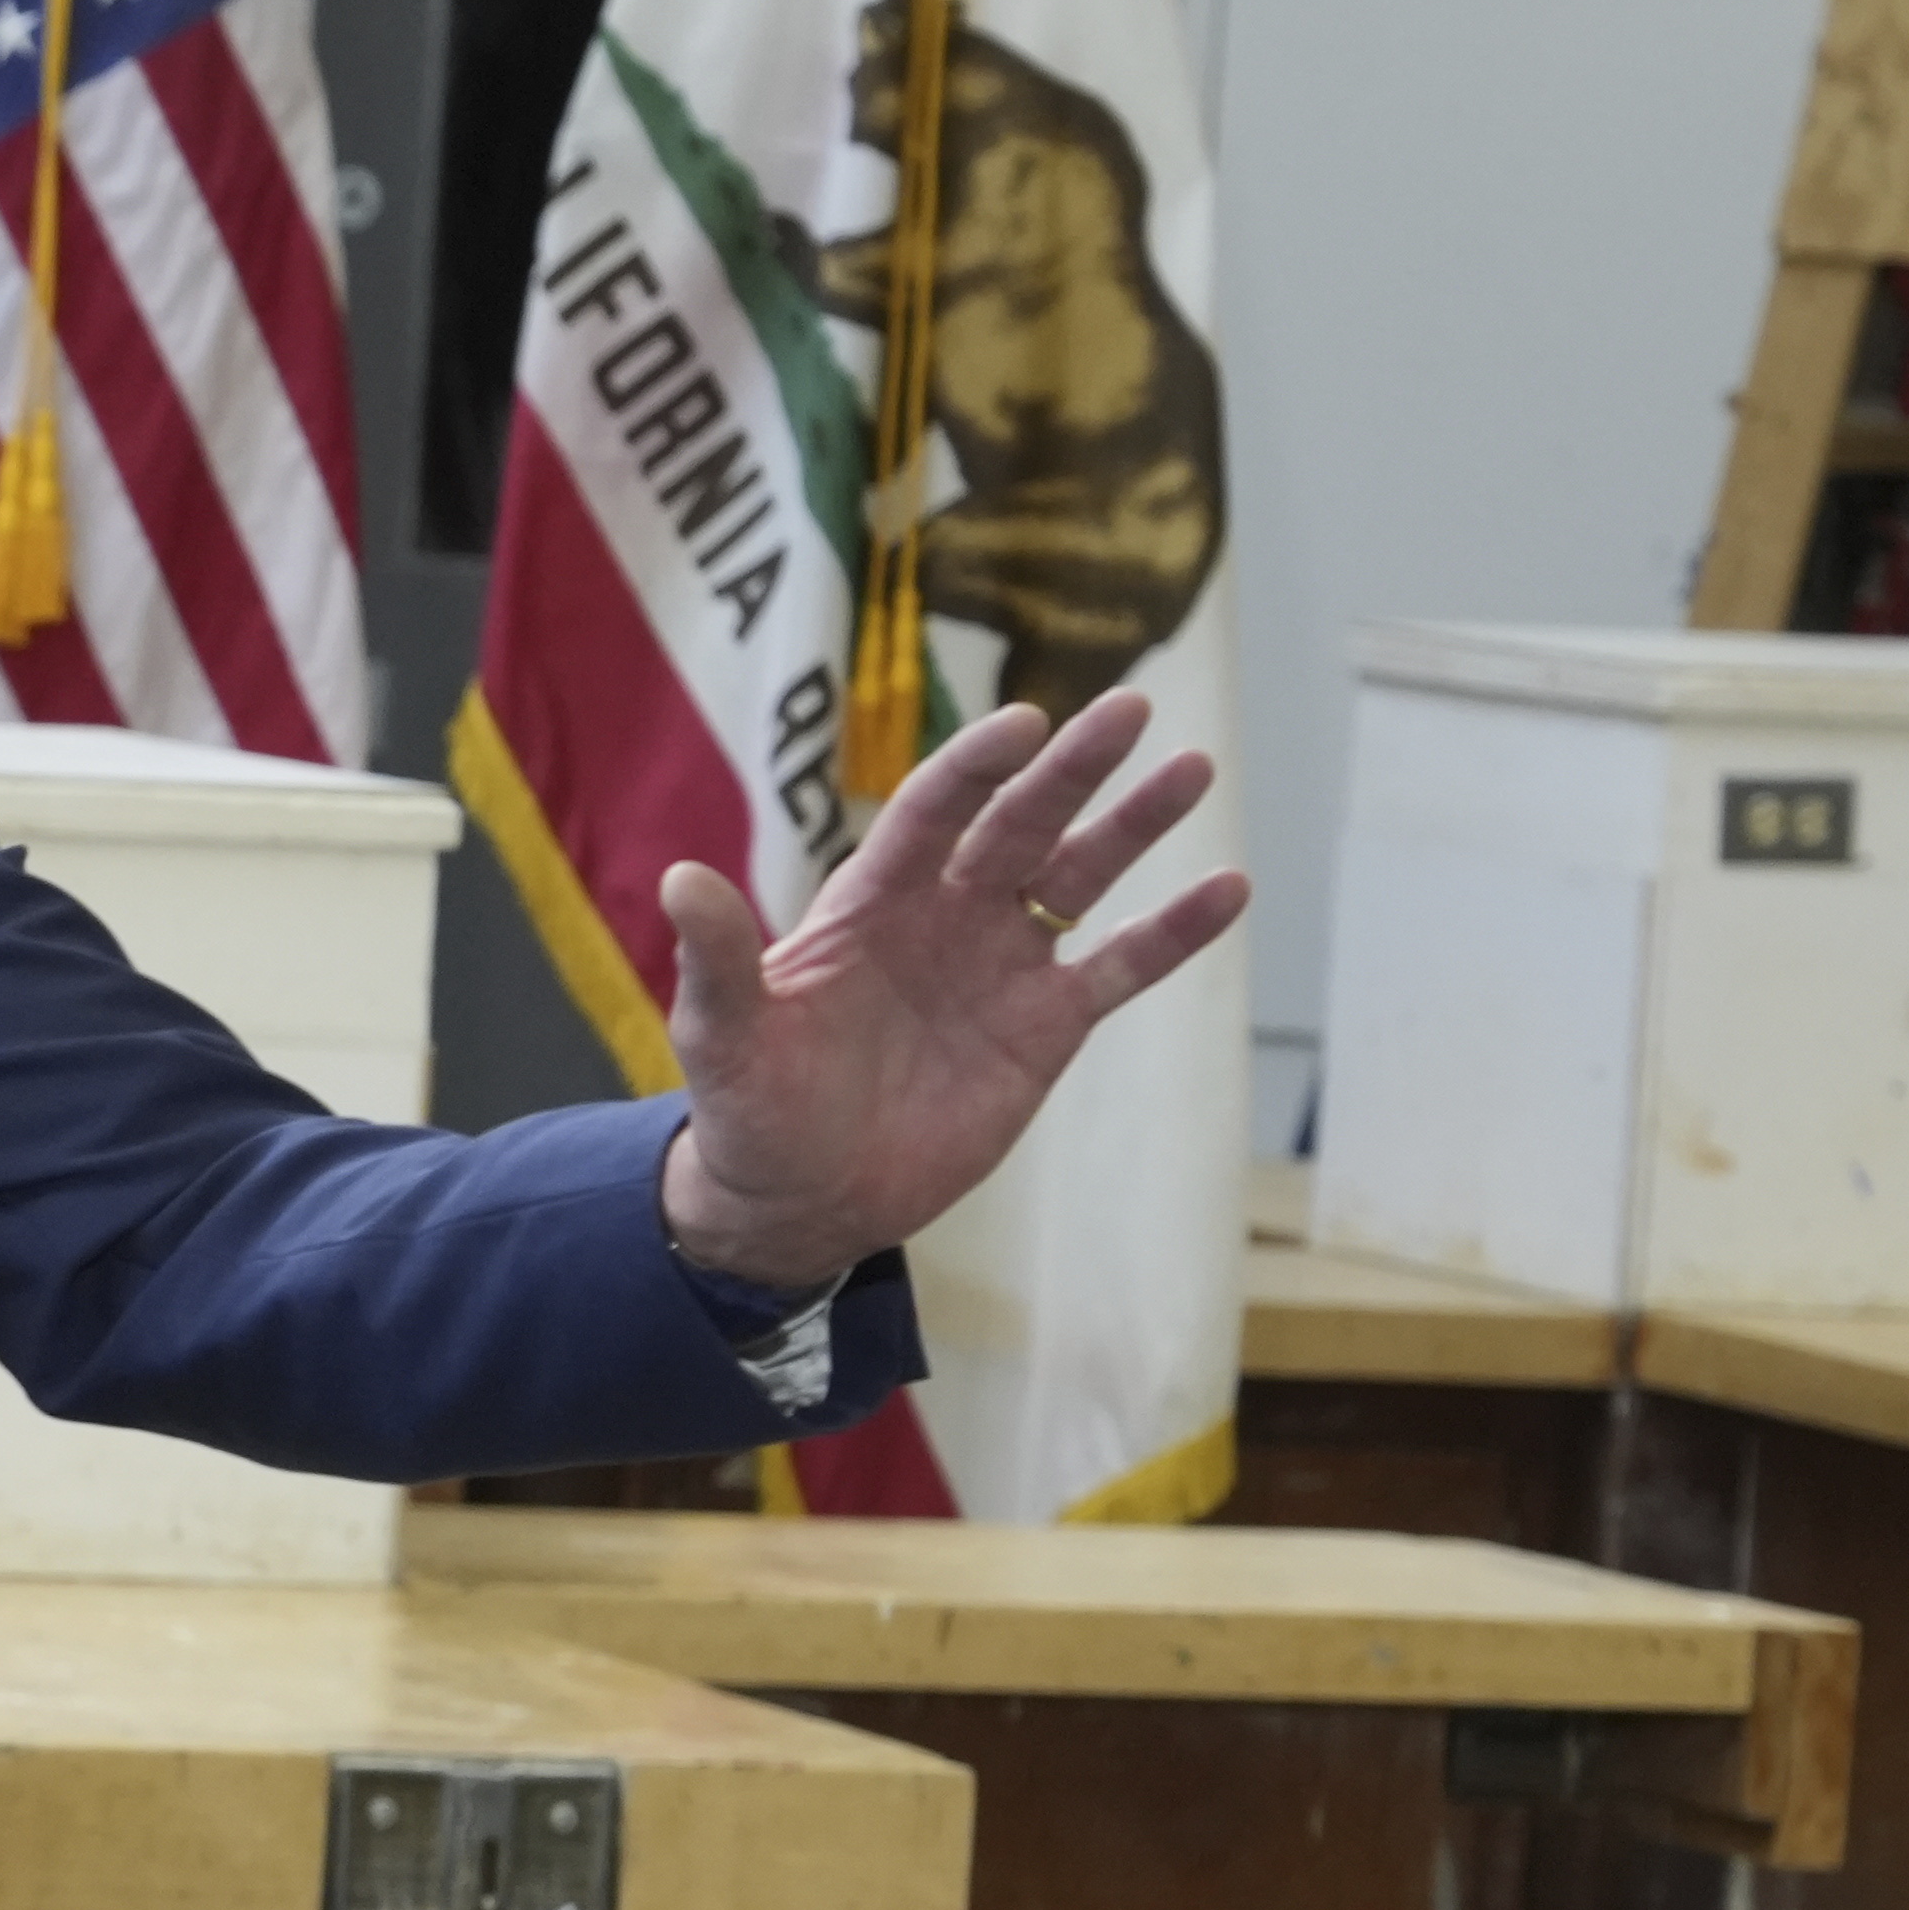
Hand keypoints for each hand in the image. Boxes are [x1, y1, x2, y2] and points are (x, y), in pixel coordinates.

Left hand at [653, 688, 1248, 1290]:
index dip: (974, 770)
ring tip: (1193, 770)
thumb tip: (679, 880)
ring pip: (1080, 877)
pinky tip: (1229, 889)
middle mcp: (945, 916)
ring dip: (1134, 825)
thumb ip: (718, 960)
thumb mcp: (721, 1037)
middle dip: (1072, 769)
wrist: (801, 1198)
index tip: (1022, 724)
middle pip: (1019, 824)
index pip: (932, 814)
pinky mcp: (1045, 1027)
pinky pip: (1119, 966)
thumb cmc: (752, 1109)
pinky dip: (1172, 931)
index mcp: (871, 903)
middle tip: (1132, 710)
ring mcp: (1002, 966)